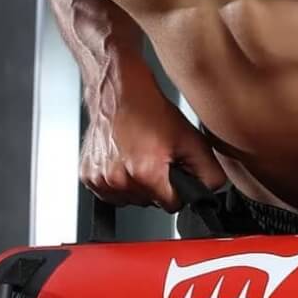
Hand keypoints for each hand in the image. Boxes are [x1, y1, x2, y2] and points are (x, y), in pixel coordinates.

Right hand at [80, 62, 225, 211]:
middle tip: (156, 157)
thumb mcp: (191, 139)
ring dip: (137, 184)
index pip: (172, 205)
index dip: (178, 188)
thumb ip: (208, 172)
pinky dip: (119, 180)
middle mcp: (118, 179)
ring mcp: (100, 179)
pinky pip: (111, 193)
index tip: (173, 170)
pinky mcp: (87, 176)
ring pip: (130, 200)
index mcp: (145, 172)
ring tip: (140, 156)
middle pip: (150, 203)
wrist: (118, 91)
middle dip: (157, 185)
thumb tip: (210, 193)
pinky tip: (124, 159)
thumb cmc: (150, 110)